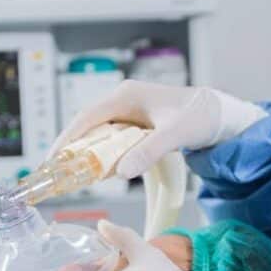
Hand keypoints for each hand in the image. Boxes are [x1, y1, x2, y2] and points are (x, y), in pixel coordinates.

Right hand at [52, 80, 267, 178]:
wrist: (218, 113)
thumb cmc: (200, 116)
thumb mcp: (175, 134)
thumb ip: (149, 151)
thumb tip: (122, 171)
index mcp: (126, 95)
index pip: (86, 117)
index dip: (67, 138)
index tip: (52, 159)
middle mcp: (123, 100)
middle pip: (87, 125)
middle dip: (71, 148)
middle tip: (56, 173)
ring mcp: (128, 111)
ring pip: (98, 133)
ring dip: (87, 153)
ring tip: (73, 175)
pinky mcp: (135, 123)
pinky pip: (111, 139)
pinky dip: (103, 154)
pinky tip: (100, 170)